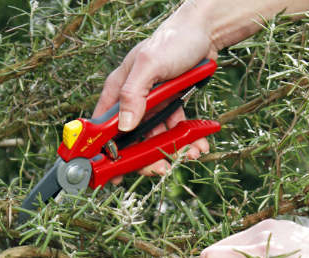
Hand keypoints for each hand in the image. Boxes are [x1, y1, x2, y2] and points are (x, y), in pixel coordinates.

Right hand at [92, 1, 217, 181]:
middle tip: (161, 168)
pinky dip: (185, 139)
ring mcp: (150, 106)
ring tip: (189, 154)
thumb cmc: (172, 41)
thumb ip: (134, 94)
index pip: (102, 128)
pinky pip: (174, 129)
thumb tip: (125, 127)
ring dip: (171, 150)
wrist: (205, 33)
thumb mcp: (149, 65)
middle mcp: (131, 101)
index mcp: (117, 92)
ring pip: (154, 138)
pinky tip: (198, 144)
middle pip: (130, 140)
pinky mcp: (169, 106)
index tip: (110, 174)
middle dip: (145, 157)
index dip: (104, 153)